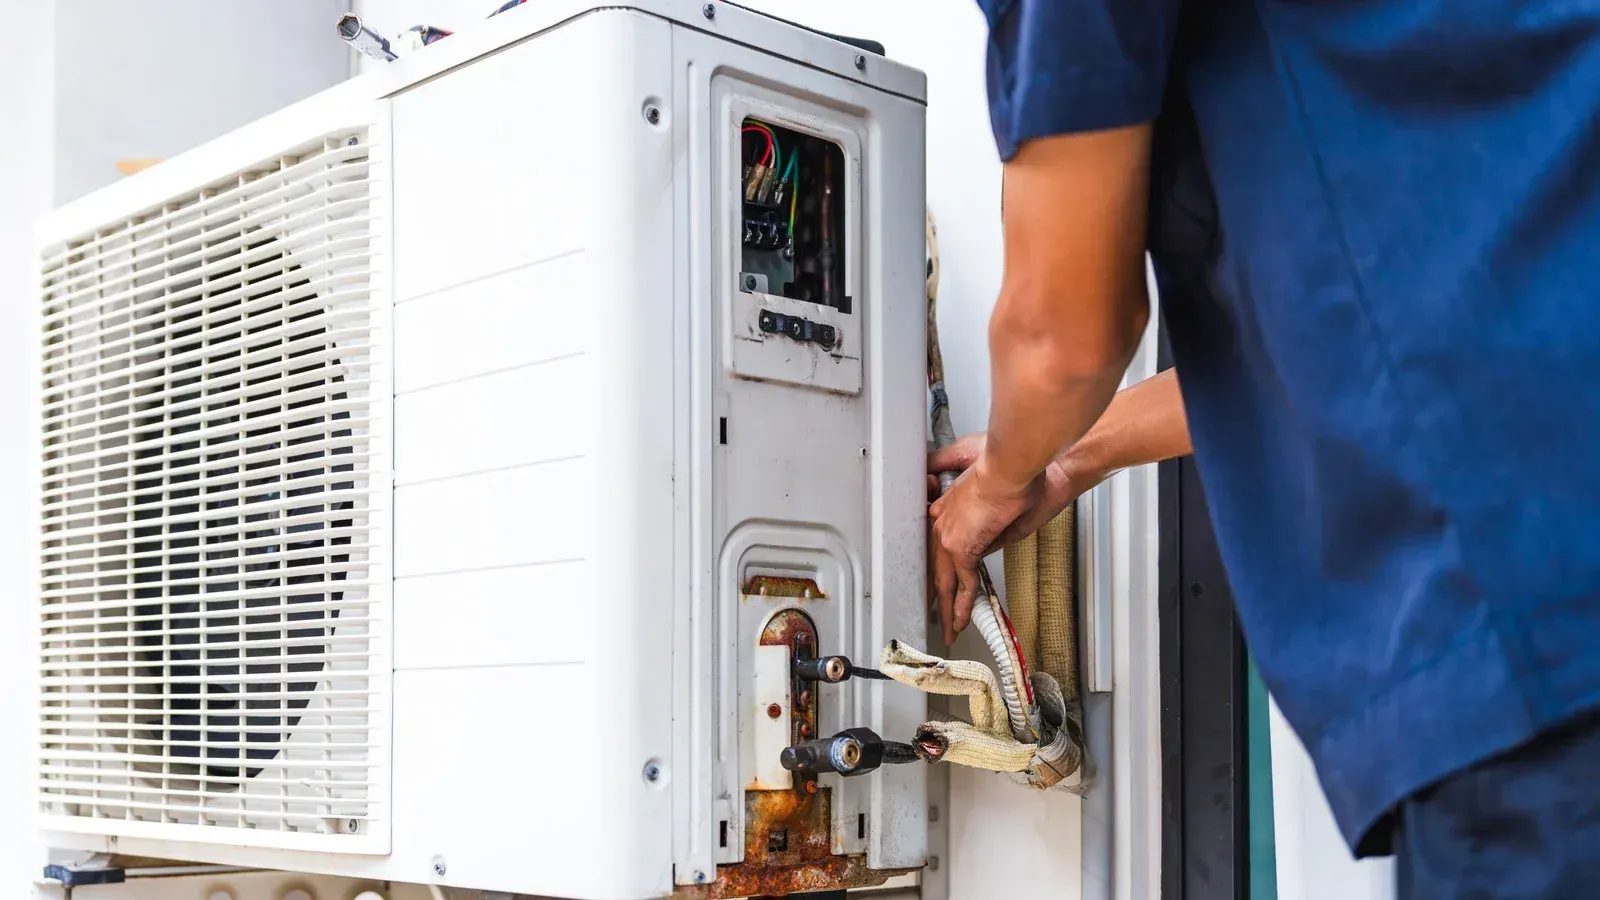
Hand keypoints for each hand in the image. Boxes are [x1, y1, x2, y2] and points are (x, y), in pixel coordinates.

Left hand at [927, 434, 1103, 642]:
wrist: (1014, 466)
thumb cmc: (1012, 472)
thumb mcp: (998, 505)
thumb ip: (989, 530)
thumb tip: (988, 546)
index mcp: (947, 508)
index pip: (938, 547)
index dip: (940, 567)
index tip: (941, 583)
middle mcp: (942, 522)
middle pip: (935, 567)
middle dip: (938, 594)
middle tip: (937, 614)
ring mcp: (949, 535)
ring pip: (944, 581)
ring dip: (949, 608)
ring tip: (950, 629)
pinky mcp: (962, 547)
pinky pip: (963, 584)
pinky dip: (964, 606)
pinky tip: (963, 621)